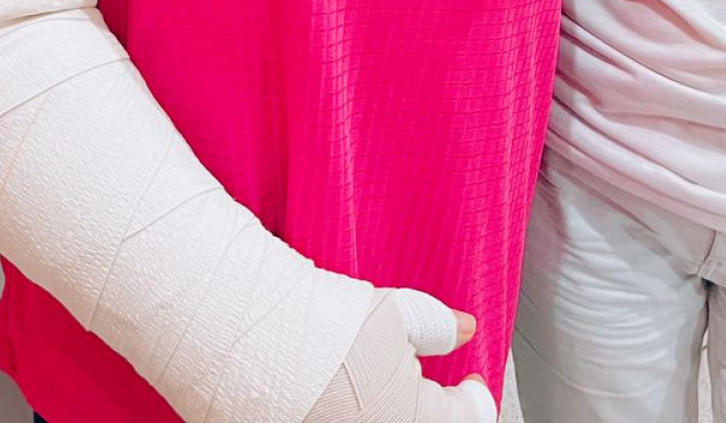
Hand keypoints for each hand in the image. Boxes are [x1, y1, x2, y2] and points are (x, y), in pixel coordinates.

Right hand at [306, 291, 493, 422]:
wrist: (251, 340)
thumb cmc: (324, 330)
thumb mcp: (396, 313)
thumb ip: (437, 325)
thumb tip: (464, 329)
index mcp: (419, 420)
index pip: (471, 415)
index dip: (474, 391)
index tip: (471, 376)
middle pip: (424, 419)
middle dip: (427, 400)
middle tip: (414, 372)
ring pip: (385, 421)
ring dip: (386, 405)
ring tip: (366, 375)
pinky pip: (347, 421)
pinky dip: (352, 409)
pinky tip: (337, 387)